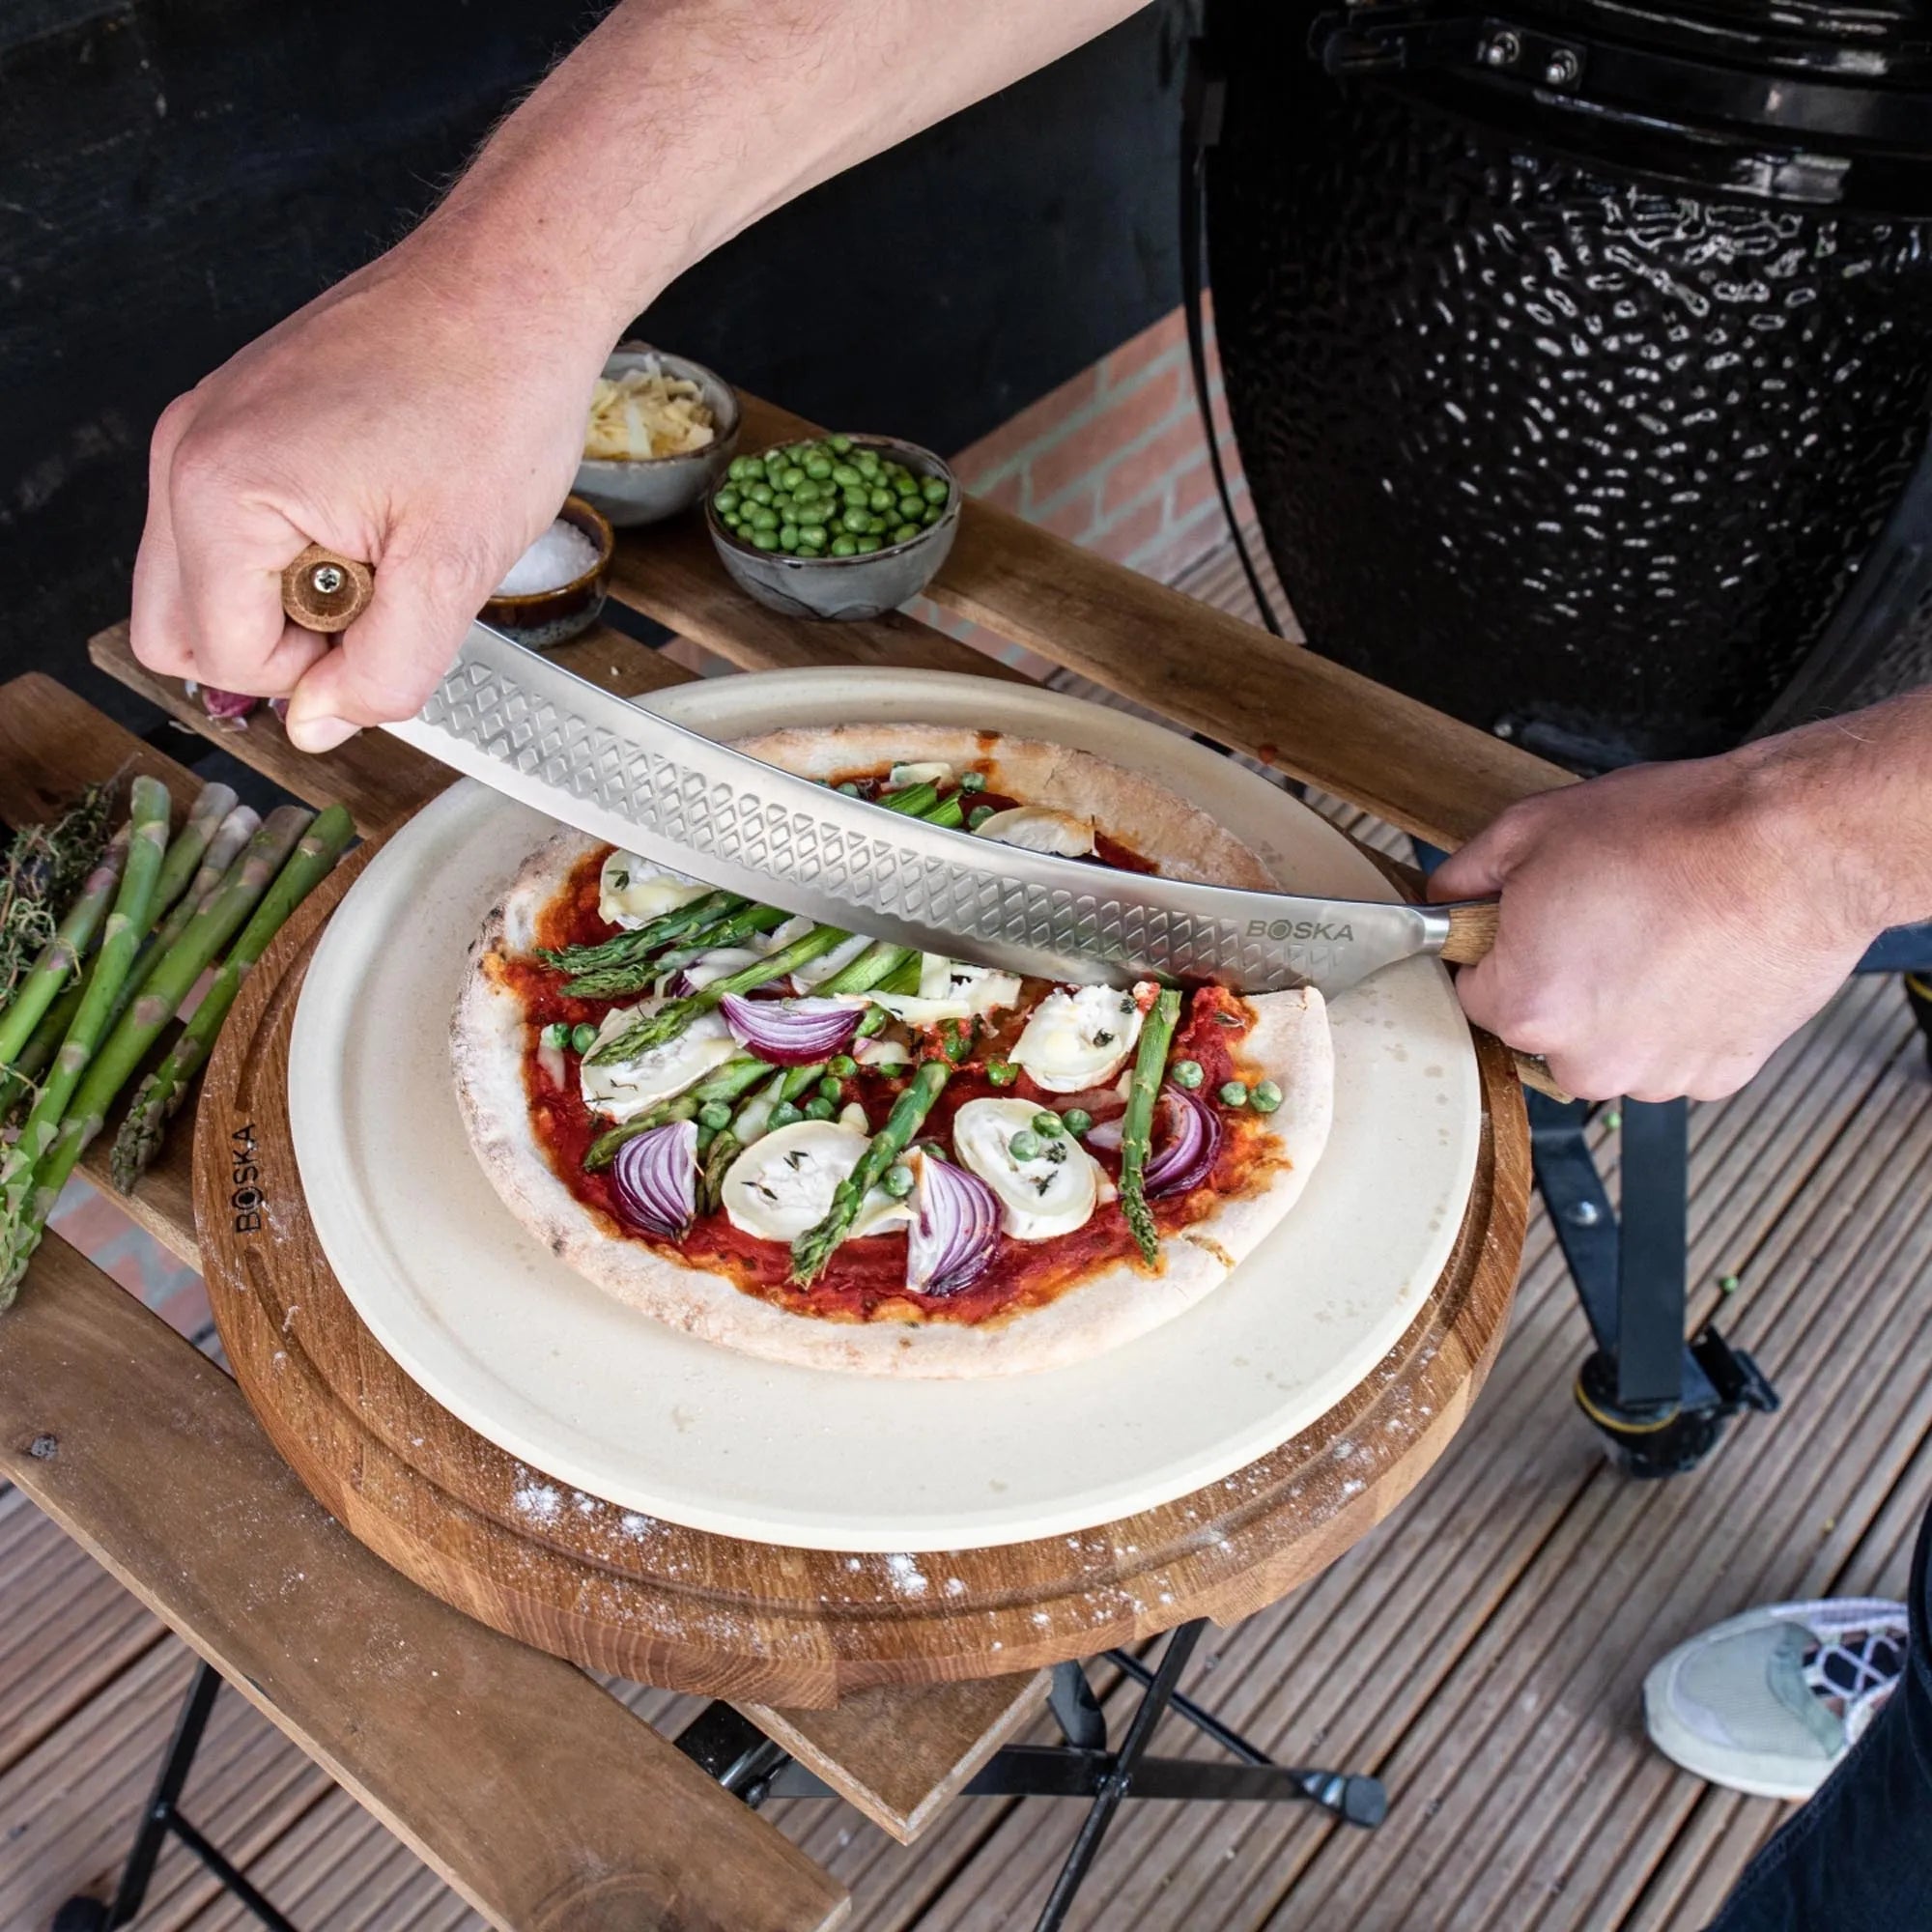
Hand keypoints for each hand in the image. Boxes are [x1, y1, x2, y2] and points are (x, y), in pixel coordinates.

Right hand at [130, 238, 607, 750]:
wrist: (515, 289)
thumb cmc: (494, 400)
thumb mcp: (452, 570)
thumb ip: (381, 673)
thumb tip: (318, 729)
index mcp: (217, 489)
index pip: (225, 658)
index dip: (317, 671)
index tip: (389, 620)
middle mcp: (186, 453)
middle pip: (179, 631)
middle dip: (283, 646)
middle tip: (378, 602)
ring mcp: (206, 429)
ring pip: (206, 583)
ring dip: (293, 600)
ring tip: (382, 550)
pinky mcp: (240, 418)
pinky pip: (236, 529)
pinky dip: (299, 551)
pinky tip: (375, 513)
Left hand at [1428, 751, 1888, 1101]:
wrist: (1798, 848)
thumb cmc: (1676, 835)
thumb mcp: (1532, 829)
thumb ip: (1465, 876)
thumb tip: (1442, 899)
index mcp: (1528, 1007)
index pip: (1472, 994)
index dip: (1496, 949)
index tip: (1527, 923)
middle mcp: (1588, 1060)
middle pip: (1542, 1027)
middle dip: (1558, 978)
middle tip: (1602, 917)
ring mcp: (1658, 1075)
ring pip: (1609, 1045)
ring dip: (1621, 1003)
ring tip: (1658, 934)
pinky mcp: (1718, 1075)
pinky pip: (1672, 1052)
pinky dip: (1679, 1017)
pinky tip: (1698, 961)